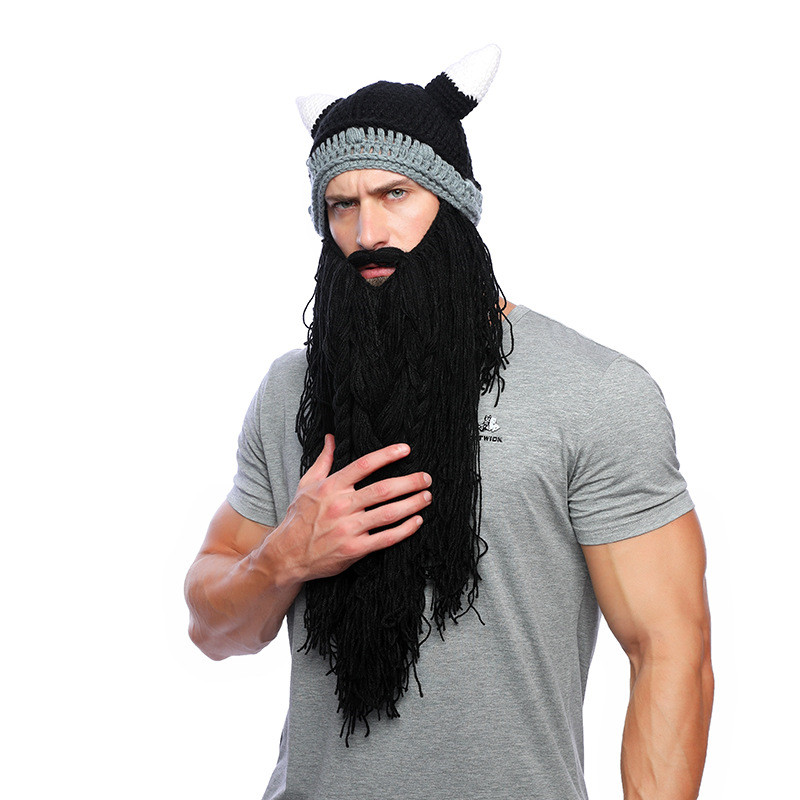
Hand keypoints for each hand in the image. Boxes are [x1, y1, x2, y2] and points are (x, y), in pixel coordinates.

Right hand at [263, 434, 431, 581]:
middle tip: (426, 478)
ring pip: (388, 513)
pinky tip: (417, 521)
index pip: (364, 465)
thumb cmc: (298, 518)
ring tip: (426, 497)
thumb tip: (330, 437)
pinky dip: (405, 530)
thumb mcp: (306, 485)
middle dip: (409, 482)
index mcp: (331, 487)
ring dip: (412, 504)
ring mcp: (348, 529)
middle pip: (383, 489)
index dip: (387, 455)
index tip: (406, 449)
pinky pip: (386, 538)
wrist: (287, 555)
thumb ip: (323, 460)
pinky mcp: (354, 549)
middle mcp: (341, 506)